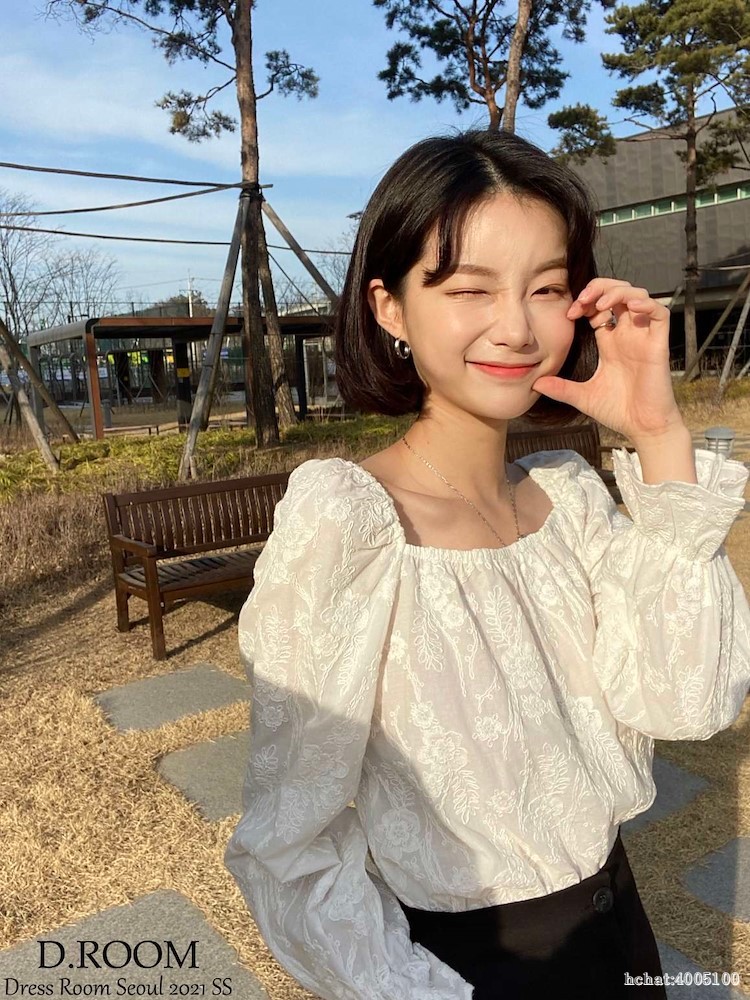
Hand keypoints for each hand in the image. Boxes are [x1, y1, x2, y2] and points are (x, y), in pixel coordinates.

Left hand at [531, 277, 685, 441]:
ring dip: (619, 291)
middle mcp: (627, 335)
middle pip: (618, 294)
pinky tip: (629, 307)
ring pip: (638, 296)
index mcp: (610, 342)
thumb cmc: (618, 411)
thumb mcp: (582, 396)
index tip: (570, 313)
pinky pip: (660, 313)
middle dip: (599, 288)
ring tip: (601, 302)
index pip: (600, 307)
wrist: (642, 428)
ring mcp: (643, 337)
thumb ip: (560, 388)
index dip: (586, 302)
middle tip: (582, 301)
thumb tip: (535, 385)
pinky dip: (646, 304)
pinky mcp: (658, 344)